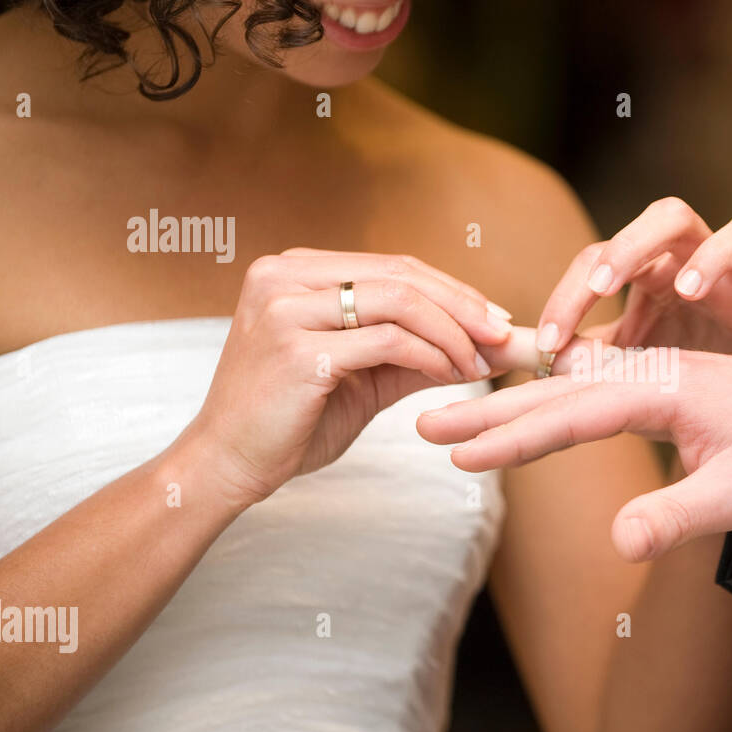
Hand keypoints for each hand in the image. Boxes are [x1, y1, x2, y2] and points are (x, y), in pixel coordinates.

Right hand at [177, 248, 514, 508]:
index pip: (392, 266)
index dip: (451, 290)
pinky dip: (432, 355)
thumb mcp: (362, 374)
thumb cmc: (292, 420)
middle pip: (401, 275)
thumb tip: (484, 341)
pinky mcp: (297, 349)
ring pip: (400, 301)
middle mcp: (282, 275)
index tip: (495, 317)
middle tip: (504, 335)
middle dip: (463, 305)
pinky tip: (452, 375)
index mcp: (292, 271)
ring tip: (480, 362)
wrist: (227, 465)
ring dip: (453, 332)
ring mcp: (285, 308)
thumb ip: (413, 350)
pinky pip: (389, 340)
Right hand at [417, 350, 731, 561]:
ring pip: (571, 390)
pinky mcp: (666, 389)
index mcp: (665, 389)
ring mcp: (658, 378)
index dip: (514, 438)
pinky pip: (594, 393)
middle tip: (426, 428)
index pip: (573, 415)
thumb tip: (619, 543)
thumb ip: (680, 516)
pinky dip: (552, 404)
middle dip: (491, 413)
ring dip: (513, 407)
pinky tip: (530, 413)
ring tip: (459, 423)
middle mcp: (654, 374)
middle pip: (557, 392)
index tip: (460, 457)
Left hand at [534, 197, 731, 360]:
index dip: (569, 298)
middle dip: (631, 248)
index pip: (600, 262)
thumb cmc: (689, 374)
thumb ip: (580, 360)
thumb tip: (511, 363)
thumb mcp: (629, 369)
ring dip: (713, 254)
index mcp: (651, 275)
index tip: (546, 349)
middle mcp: (699, 261)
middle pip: (666, 219)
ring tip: (690, 290)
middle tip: (603, 290)